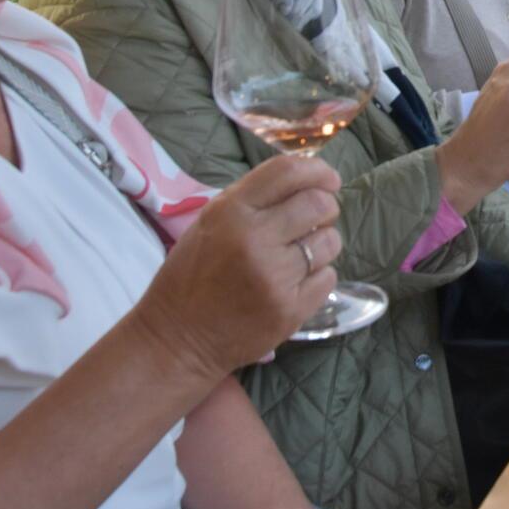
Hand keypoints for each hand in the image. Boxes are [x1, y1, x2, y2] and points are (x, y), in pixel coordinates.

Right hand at [133, 156, 341, 377]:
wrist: (178, 338)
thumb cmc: (192, 276)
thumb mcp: (211, 223)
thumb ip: (254, 199)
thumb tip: (307, 180)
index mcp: (231, 212)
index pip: (288, 171)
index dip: (317, 170)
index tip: (329, 180)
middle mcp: (255, 238)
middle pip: (319, 204)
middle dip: (326, 208)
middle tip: (317, 220)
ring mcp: (275, 276)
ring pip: (330, 242)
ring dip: (322, 244)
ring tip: (299, 256)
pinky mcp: (291, 309)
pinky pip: (328, 278)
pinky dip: (317, 278)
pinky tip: (293, 283)